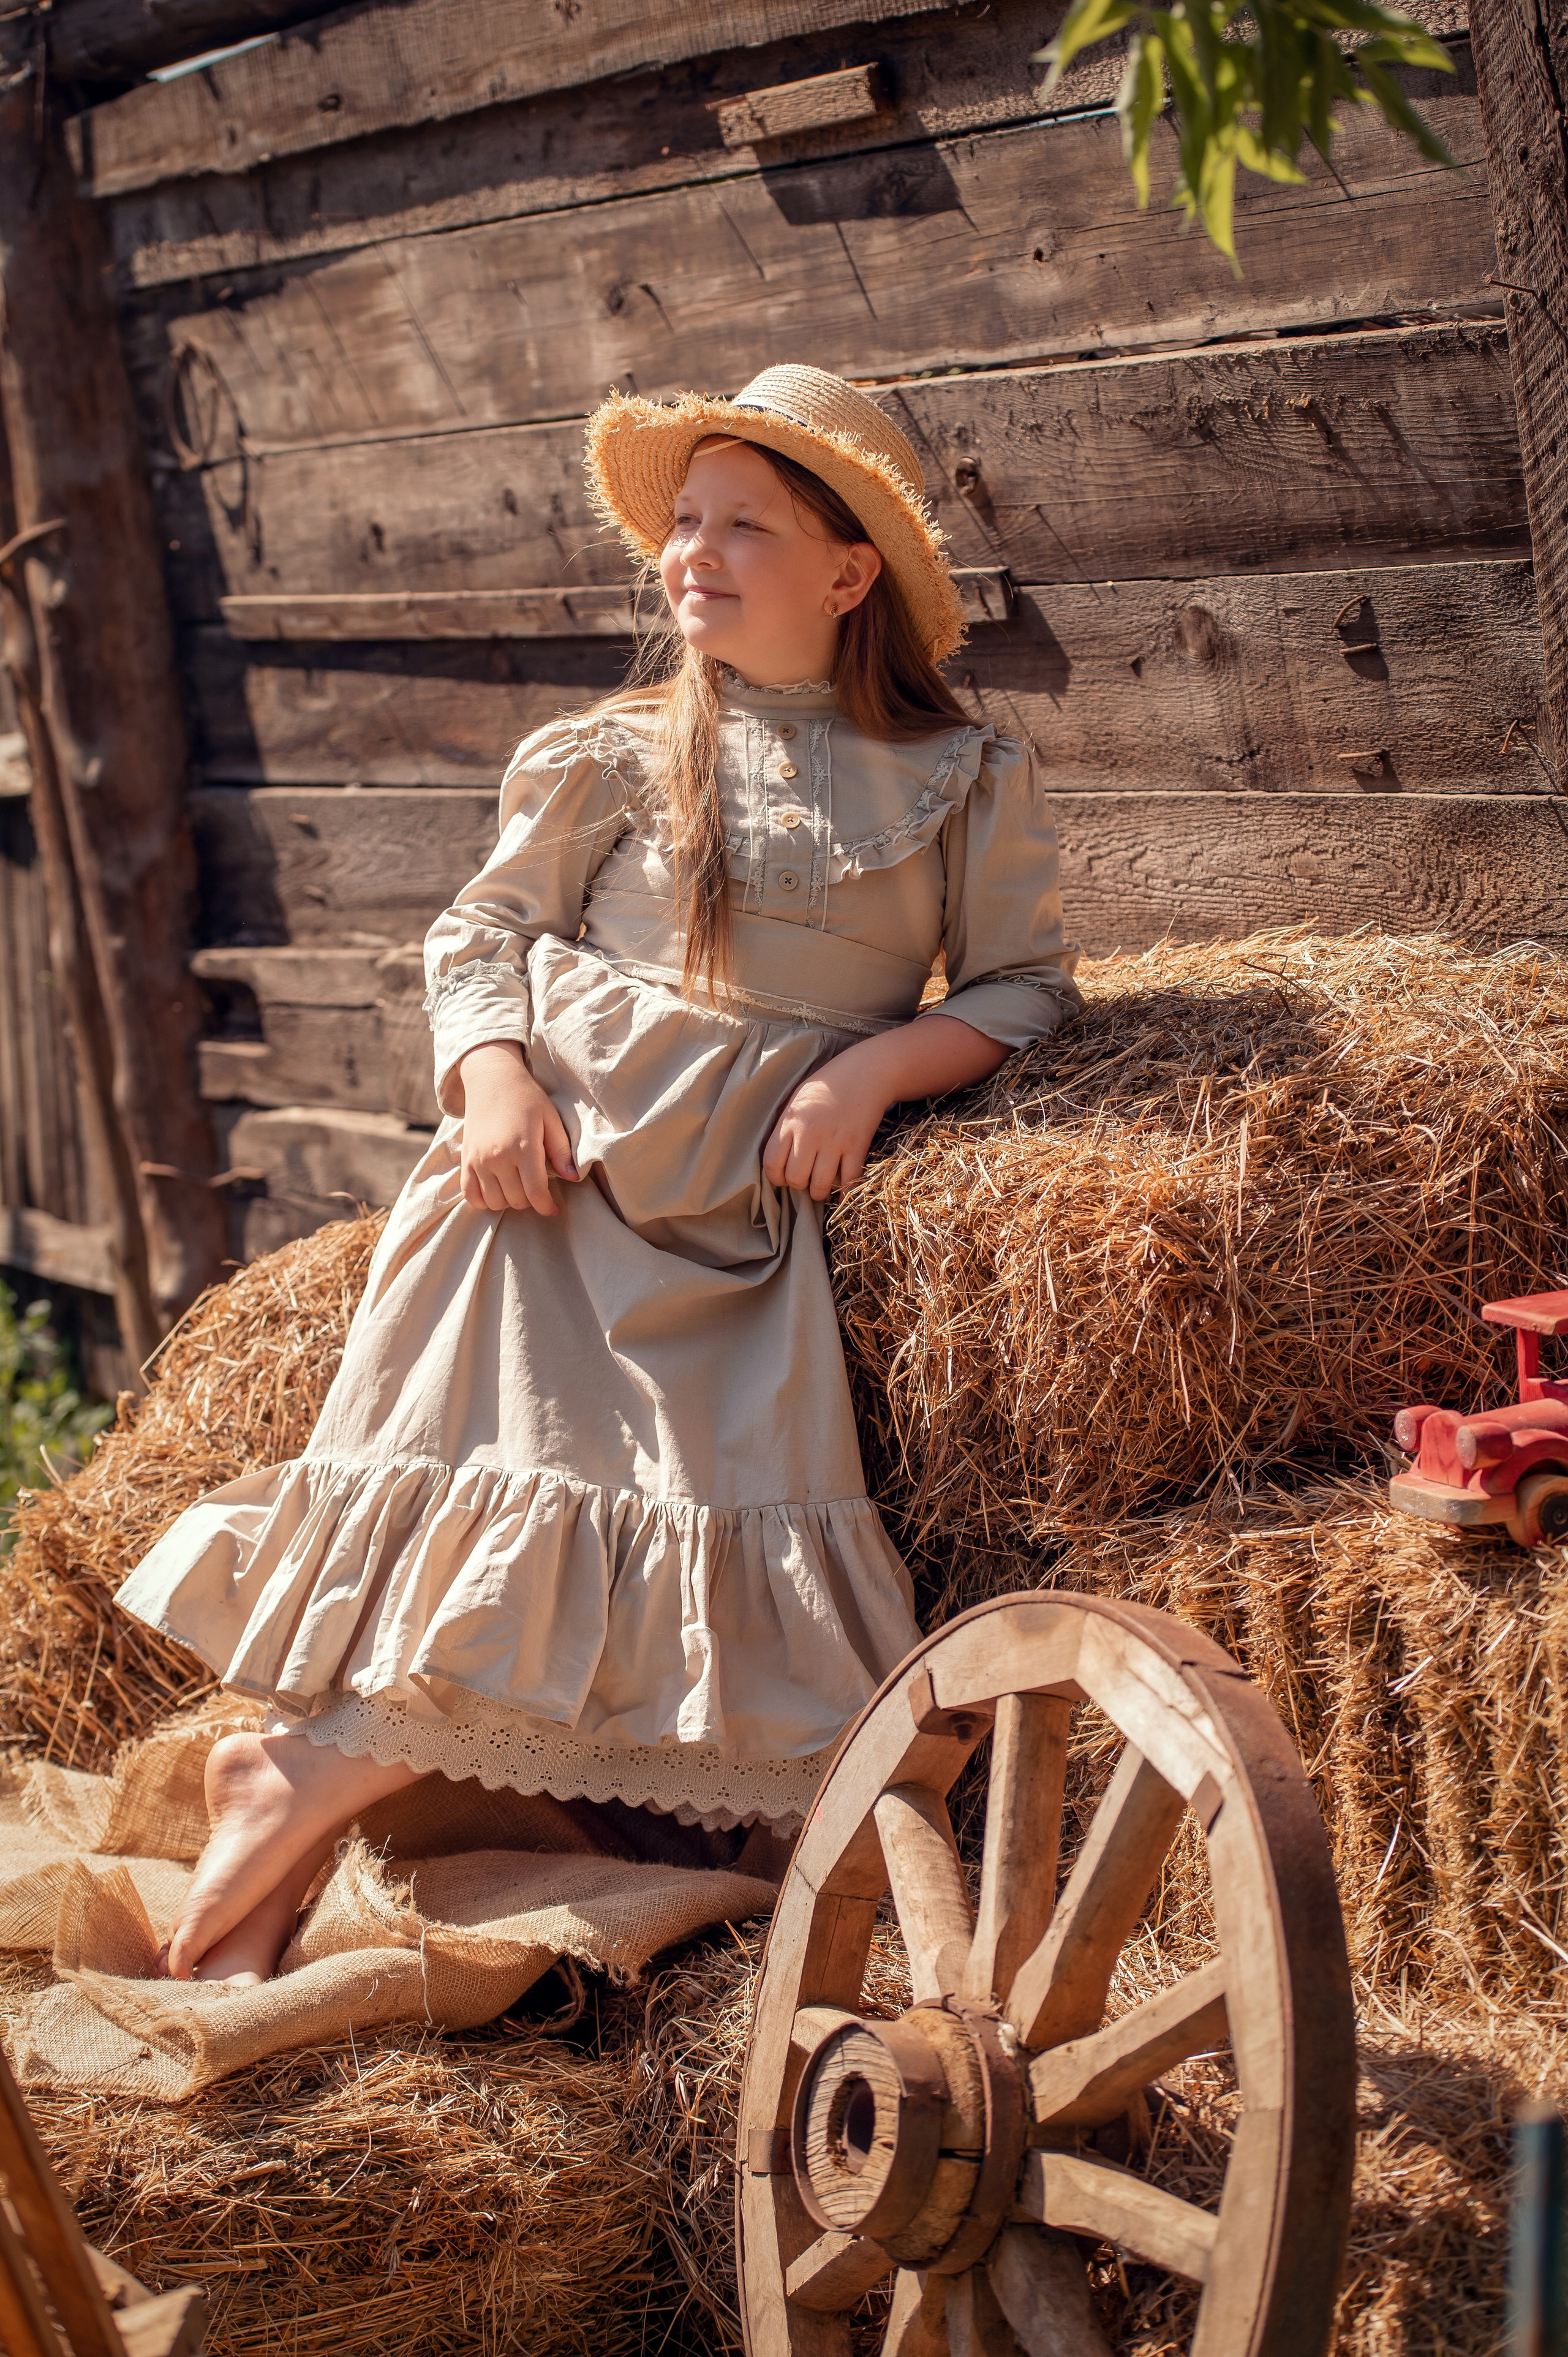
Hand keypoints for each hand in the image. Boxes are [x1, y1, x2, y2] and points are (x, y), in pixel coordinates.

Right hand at [456, 1040, 577, 1214]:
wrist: (492, 1080)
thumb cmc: (526, 1098)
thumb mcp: (550, 1119)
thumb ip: (561, 1151)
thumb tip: (572, 1178)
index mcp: (523, 1148)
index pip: (535, 1192)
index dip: (546, 1206)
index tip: (553, 1208)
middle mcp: (498, 1157)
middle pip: (516, 1200)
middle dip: (530, 1201)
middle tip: (536, 1189)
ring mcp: (478, 1160)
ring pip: (494, 1202)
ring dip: (508, 1201)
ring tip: (518, 1188)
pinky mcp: (465, 1159)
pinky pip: (470, 1194)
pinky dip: (482, 1201)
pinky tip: (496, 1192)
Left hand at [763, 1059, 883, 1201]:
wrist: (865, 1072)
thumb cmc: (827, 1085)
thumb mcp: (796, 1100)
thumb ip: (786, 1127)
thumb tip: (779, 1157)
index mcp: (790, 1122)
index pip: (772, 1163)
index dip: (776, 1177)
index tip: (783, 1177)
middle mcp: (809, 1134)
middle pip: (795, 1179)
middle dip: (799, 1185)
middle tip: (806, 1179)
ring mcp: (835, 1141)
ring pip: (820, 1186)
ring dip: (819, 1192)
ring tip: (821, 1185)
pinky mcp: (857, 1146)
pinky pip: (849, 1180)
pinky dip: (846, 1190)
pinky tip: (843, 1187)